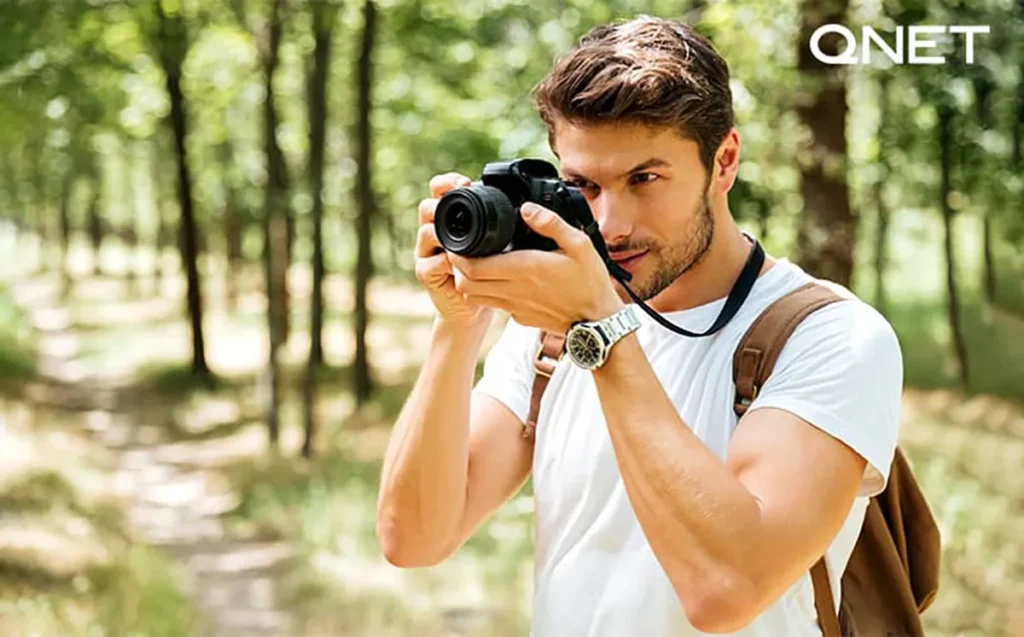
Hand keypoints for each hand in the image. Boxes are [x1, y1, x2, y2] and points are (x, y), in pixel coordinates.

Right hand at [414, 173, 494, 327]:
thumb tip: (528, 207)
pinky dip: (444, 262)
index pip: (440, 191)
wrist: (474, 307)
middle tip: (460, 203)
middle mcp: (434, 232)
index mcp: (450, 219)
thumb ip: (501, 224)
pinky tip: (459, 263)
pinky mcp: (426, 274)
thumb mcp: (497, 244)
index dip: (447, 182)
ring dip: (443, 232)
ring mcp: (426, 253)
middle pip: (427, 207)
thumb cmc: (489, 272)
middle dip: (440, 203)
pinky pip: (430, 263)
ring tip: (462, 235)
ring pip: (426, 233)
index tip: (464, 182)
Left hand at [448, 202, 623, 333]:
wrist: (598, 322)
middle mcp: (515, 291)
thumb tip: (526, 208)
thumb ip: (551, 223)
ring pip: (474, 297)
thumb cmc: (590, 283)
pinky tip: (499, 280)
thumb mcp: (579, 245)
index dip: (458, 255)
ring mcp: (515, 308)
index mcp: (525, 269)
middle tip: (463, 252)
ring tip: (477, 265)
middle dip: (458, 267)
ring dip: (469, 281)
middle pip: (466, 283)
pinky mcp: (520, 319)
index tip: (460, 242)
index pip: (473, 267)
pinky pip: (494, 305)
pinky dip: (487, 293)